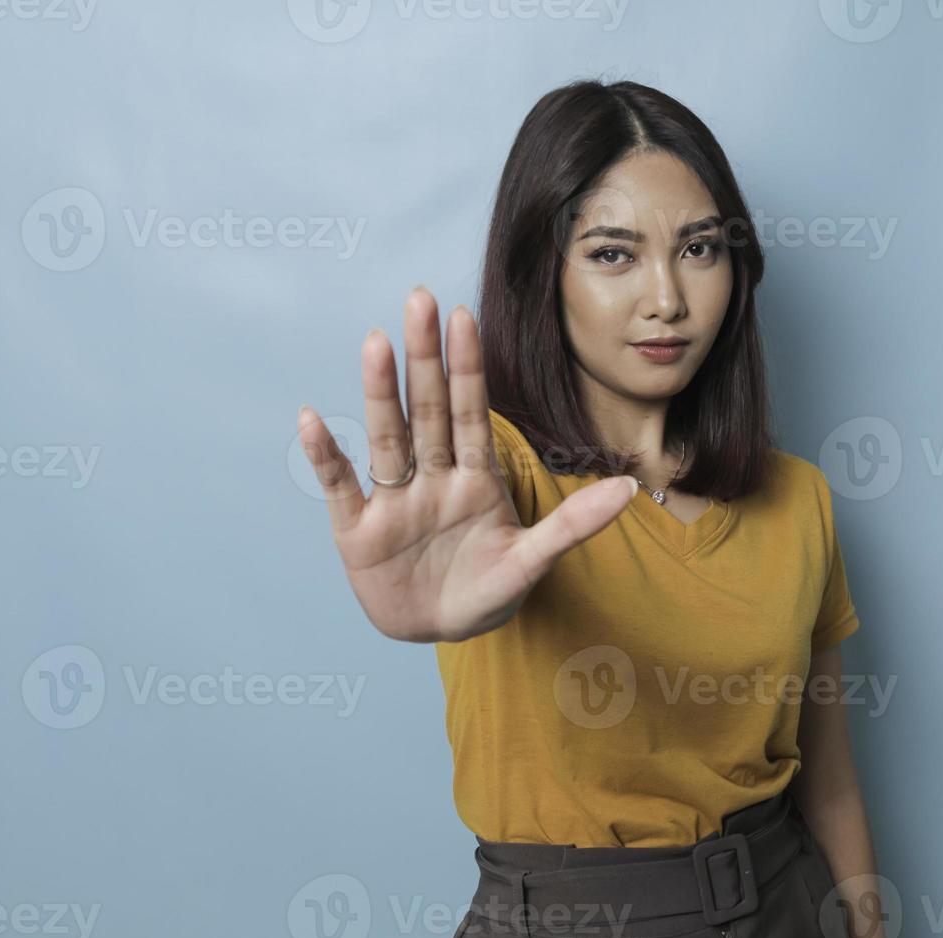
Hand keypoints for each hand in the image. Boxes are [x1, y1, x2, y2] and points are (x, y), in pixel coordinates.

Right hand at [297, 286, 637, 642]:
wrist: (440, 631)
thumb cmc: (487, 590)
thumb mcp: (533, 561)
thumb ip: (575, 524)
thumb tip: (630, 489)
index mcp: (474, 478)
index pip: (470, 413)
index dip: (467, 368)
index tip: (464, 317)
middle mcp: (432, 478)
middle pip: (427, 410)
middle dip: (425, 358)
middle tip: (421, 300)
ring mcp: (394, 501)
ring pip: (387, 437)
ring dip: (380, 392)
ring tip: (375, 342)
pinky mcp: (358, 531)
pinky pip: (340, 487)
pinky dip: (325, 457)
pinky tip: (312, 421)